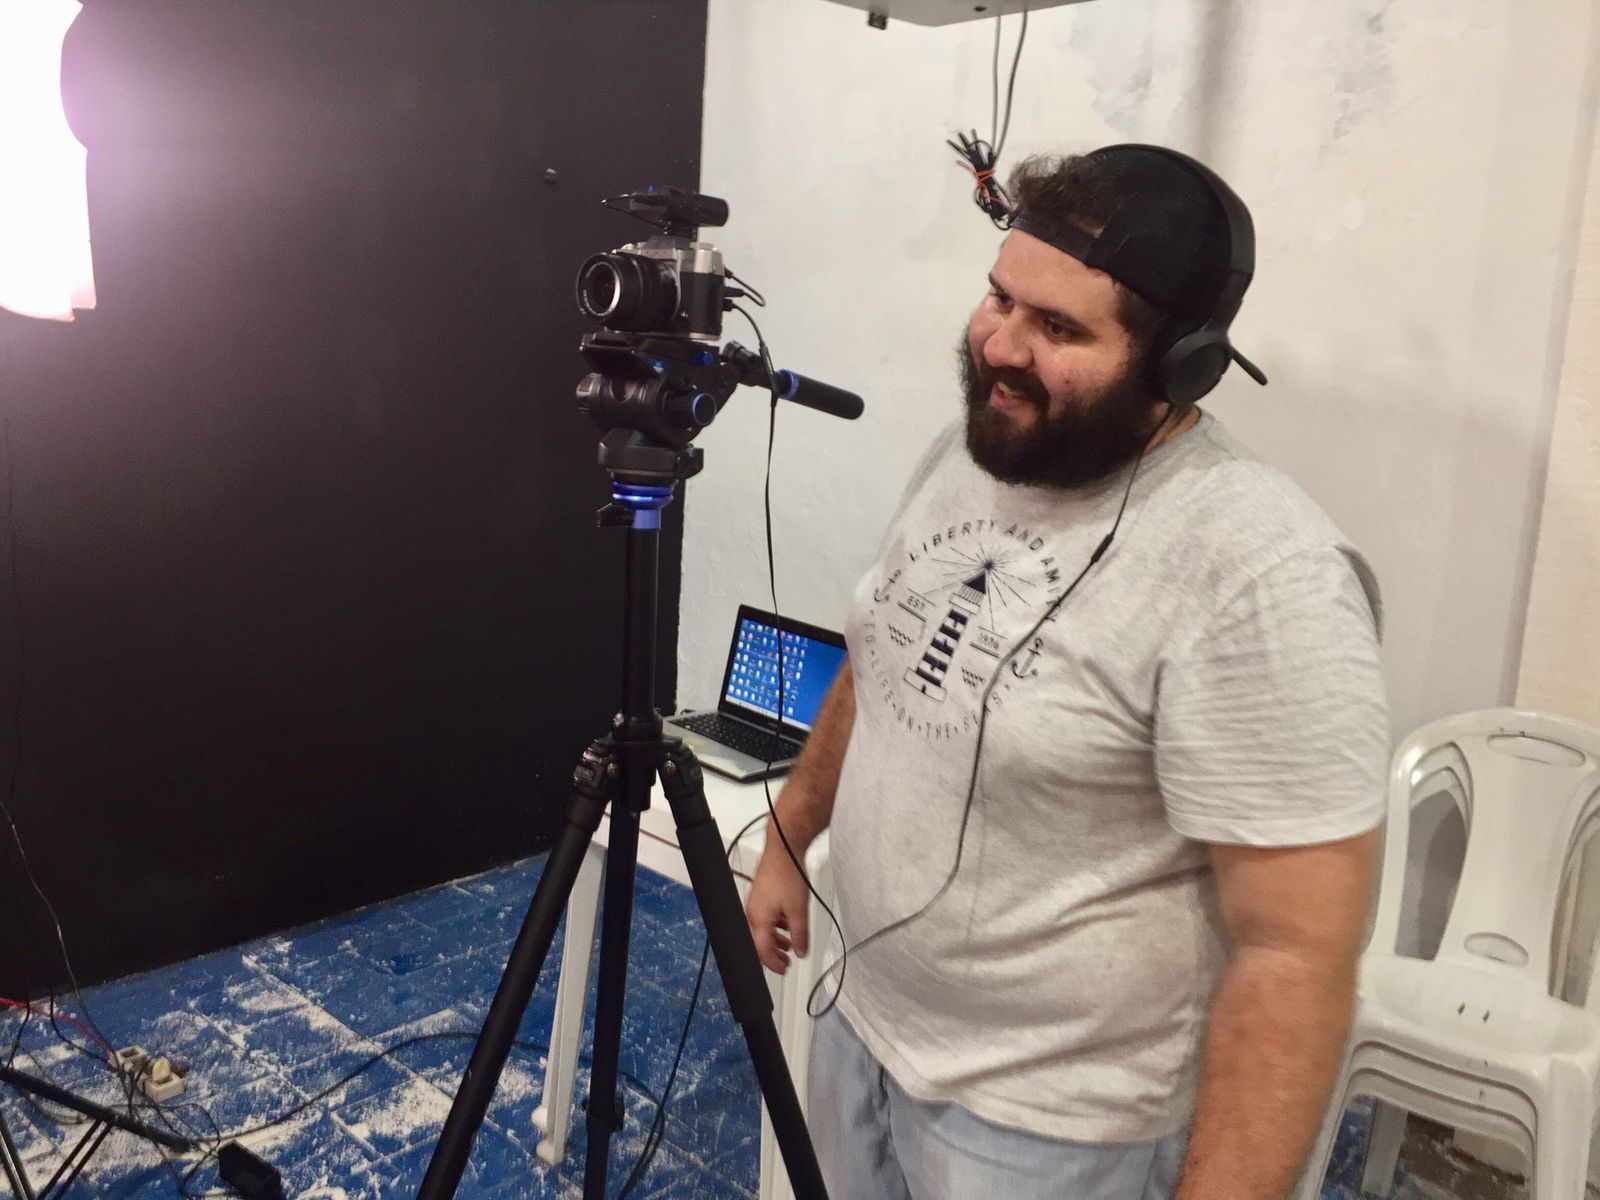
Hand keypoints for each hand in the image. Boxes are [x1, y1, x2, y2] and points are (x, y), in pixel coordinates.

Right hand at [746, 840, 810, 974]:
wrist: (785, 850)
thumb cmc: (787, 875)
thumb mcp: (798, 910)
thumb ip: (799, 935)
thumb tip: (800, 952)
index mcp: (758, 919)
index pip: (762, 951)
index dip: (774, 964)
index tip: (784, 970)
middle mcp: (753, 912)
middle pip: (760, 941)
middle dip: (773, 954)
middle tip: (786, 963)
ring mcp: (756, 902)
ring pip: (763, 929)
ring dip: (776, 940)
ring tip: (789, 945)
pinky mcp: (761, 894)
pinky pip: (765, 917)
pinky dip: (775, 926)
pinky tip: (787, 925)